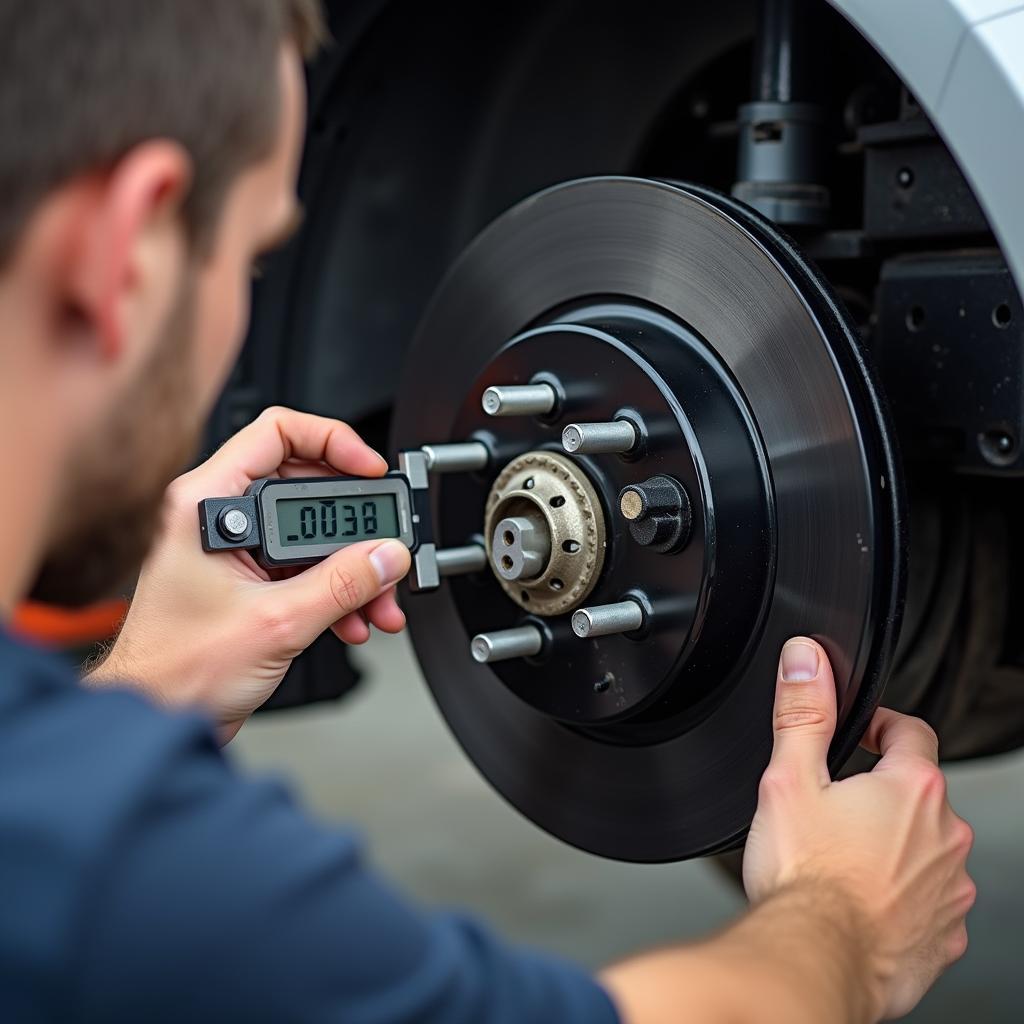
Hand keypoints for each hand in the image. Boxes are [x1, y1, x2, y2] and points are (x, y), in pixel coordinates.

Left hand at [88, 407, 411, 740]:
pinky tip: (355, 618)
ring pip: (311, 533)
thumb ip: (342, 584)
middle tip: (385, 542)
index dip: (333, 441)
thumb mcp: (276, 622)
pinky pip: (306, 567)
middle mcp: (219, 518)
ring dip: (353, 565)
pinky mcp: (249, 580)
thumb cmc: (176, 670)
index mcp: (208, 504)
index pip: (277, 433)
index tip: (370, 469)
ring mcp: (235, 549)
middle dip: (354, 522)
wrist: (155, 716)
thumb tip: (387, 555)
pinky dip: (337, 589)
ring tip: (378, 599)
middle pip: (305, 485)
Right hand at [743, 638, 975, 1019]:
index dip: (883, 727)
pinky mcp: (943, 936)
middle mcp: (946, 836)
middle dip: (882, 792)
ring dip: (894, 846)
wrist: (817, 959)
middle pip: (920, 794)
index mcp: (912, 789)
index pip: (913, 731)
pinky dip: (900, 898)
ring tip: (843, 858)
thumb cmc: (806, 875)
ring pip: (926, 850)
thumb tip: (807, 658)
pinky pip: (927, 903)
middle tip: (835, 805)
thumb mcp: (790, 777)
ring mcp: (950, 890)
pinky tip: (860, 901)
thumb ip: (803, 712)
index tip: (862, 736)